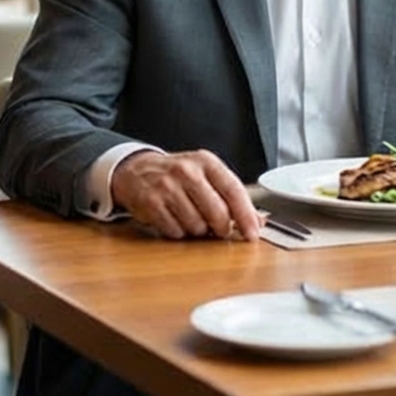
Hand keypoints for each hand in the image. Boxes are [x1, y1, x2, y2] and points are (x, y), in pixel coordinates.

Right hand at [110, 149, 261, 240]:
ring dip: (197, 230)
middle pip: (217, 213)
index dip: (246, 215)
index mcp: (205, 162)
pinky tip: (173, 219)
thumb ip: (231, 196)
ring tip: (189, 217)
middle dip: (221, 228)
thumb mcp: (205, 175)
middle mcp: (186, 170)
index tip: (253, 233)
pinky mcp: (150, 201)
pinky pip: (175, 231)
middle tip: (216, 228)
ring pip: (197, 226)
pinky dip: (178, 232)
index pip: (233, 189)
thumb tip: (259, 220)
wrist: (136, 170)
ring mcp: (166, 185)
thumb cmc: (177, 175)